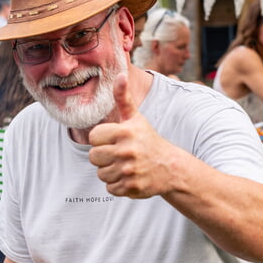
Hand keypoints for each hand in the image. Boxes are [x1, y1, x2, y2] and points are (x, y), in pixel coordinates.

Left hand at [88, 73, 169, 197]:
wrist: (169, 167)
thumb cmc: (147, 139)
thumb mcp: (135, 118)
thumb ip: (123, 98)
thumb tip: (119, 74)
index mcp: (125, 132)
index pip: (93, 137)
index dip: (101, 139)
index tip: (114, 139)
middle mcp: (127, 151)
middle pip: (94, 157)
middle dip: (103, 156)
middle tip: (118, 153)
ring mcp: (129, 170)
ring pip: (101, 174)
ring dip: (110, 171)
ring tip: (124, 165)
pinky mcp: (131, 187)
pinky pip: (110, 187)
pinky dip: (117, 184)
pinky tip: (129, 176)